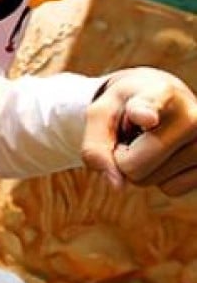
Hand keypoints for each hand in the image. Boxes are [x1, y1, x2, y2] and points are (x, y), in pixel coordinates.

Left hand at [82, 67, 196, 195]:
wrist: (166, 100)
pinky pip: (171, 189)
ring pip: (151, 181)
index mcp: (160, 93)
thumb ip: (95, 147)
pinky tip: (168, 153)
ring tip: (153, 140)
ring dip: (142, 167)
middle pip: (133, 166)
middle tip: (132, 136)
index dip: (144, 113)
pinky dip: (161, 177)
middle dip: (122, 159)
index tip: (146, 118)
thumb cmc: (127, 107)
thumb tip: (118, 185)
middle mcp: (192, 116)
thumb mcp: (101, 115)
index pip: (149, 107)